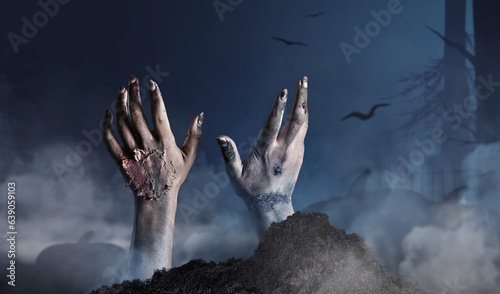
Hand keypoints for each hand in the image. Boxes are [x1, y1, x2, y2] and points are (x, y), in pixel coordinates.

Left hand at [102, 76, 202, 278]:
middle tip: (132, 80)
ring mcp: (132, 151)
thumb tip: (199, 115)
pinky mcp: (120, 159)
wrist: (156, 198)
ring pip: (122, 123)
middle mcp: (147, 145)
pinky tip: (108, 112)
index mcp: (165, 142)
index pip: (159, 114)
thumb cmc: (174, 176)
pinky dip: (106, 125)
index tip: (151, 83)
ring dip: (120, 104)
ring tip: (122, 91)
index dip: (155, 97)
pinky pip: (109, 139)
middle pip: (137, 114)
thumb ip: (194, 135)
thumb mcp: (188, 156)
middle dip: (134, 94)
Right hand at [217, 76, 307, 238]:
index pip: (273, 126)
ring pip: (302, 124)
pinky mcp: (299, 155)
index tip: (283, 92)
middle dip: (300, 98)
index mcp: (266, 152)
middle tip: (303, 79)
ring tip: (304, 86)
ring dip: (304, 104)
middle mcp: (284, 150)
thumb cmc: (249, 189)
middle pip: (296, 120)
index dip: (278, 108)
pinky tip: (301, 106)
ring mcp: (294, 152)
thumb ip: (228, 154)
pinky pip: (302, 131)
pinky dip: (303, 116)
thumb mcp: (234, 174)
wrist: (272, 205)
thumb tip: (220, 136)